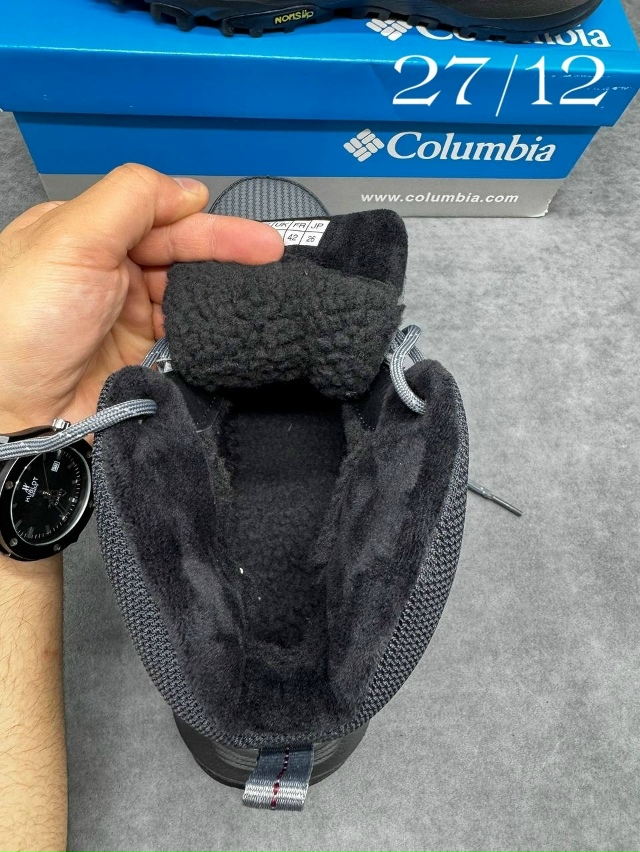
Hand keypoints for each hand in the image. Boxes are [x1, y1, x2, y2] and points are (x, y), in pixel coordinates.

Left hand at [0, 164, 283, 431]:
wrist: (9, 411)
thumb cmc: (19, 323)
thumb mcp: (71, 238)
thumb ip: (132, 198)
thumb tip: (188, 190)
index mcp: (88, 234)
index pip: (163, 219)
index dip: (212, 227)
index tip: (258, 240)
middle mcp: (109, 273)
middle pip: (183, 257)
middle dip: (229, 258)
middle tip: (271, 263)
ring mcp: (127, 319)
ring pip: (192, 298)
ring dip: (225, 298)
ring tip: (261, 300)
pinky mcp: (141, 360)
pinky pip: (187, 341)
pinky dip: (212, 336)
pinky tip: (234, 332)